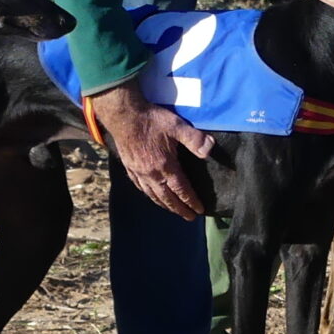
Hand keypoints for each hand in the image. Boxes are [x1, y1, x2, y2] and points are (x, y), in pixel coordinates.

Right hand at [85, 82, 212, 218]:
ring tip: (173, 210)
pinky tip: (151, 195)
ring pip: (153, 195)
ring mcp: (139, 172)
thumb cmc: (151, 120)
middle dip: (179, 209)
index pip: (181, 189)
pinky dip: (148, 195)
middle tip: (189, 217)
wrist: (123, 115)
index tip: (199, 210)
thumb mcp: (176, 126)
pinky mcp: (129, 168)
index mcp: (165, 166)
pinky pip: (140, 187)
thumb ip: (194, 139)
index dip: (191, 201)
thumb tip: (210, 149)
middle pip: (167, 197)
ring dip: (164, 205)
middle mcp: (152, 174)